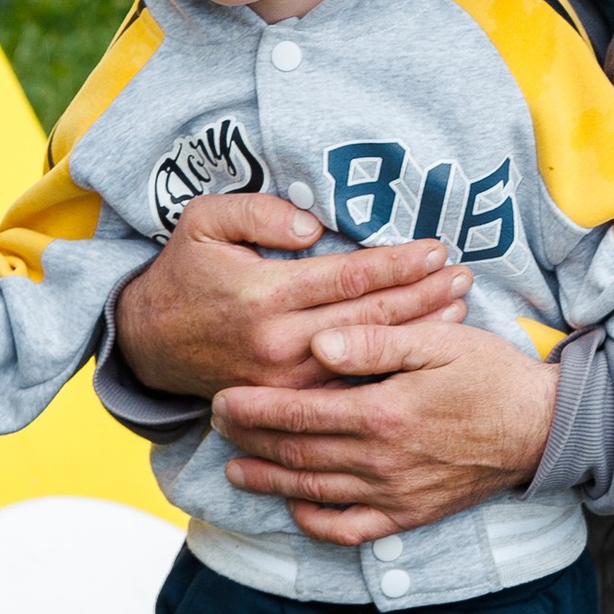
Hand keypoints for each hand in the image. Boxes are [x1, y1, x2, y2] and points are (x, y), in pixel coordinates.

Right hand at [113, 192, 472, 400]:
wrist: (149, 343)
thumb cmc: (185, 272)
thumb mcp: (204, 222)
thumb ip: (258, 214)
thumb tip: (313, 226)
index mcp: (265, 295)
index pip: (349, 277)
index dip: (398, 262)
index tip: (436, 248)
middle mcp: (279, 342)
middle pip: (371, 318)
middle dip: (423, 294)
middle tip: (464, 274)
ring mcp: (286, 378)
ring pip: (368, 355)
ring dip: (417, 331)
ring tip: (458, 307)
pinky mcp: (289, 399)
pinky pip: (349, 382)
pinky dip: (389, 363)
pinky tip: (420, 346)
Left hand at [214, 314, 560, 542]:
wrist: (541, 427)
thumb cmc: (489, 373)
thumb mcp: (437, 339)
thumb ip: (373, 341)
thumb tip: (317, 345)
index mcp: (383, 412)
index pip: (299, 414)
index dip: (253, 409)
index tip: (221, 399)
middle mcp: (382, 460)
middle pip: (297, 456)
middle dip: (249, 442)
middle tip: (216, 428)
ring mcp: (395, 493)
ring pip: (314, 493)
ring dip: (268, 483)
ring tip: (235, 470)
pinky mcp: (410, 514)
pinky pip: (351, 529)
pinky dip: (316, 522)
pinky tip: (295, 508)